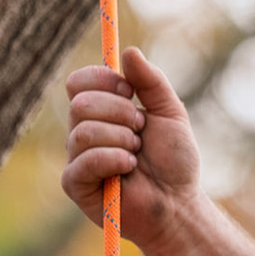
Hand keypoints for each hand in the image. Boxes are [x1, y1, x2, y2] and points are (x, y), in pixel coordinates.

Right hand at [61, 47, 201, 254]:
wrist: (179, 204)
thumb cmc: (175, 162)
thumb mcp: (171, 114)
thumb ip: (151, 83)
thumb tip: (129, 51)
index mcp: (101, 113)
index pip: (79, 82)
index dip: (102, 80)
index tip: (129, 91)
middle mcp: (83, 132)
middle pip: (80, 103)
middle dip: (120, 114)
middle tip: (141, 132)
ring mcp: (76, 158)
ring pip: (83, 130)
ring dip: (121, 139)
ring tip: (137, 155)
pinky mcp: (75, 184)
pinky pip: (83, 160)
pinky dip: (113, 160)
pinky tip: (128, 170)